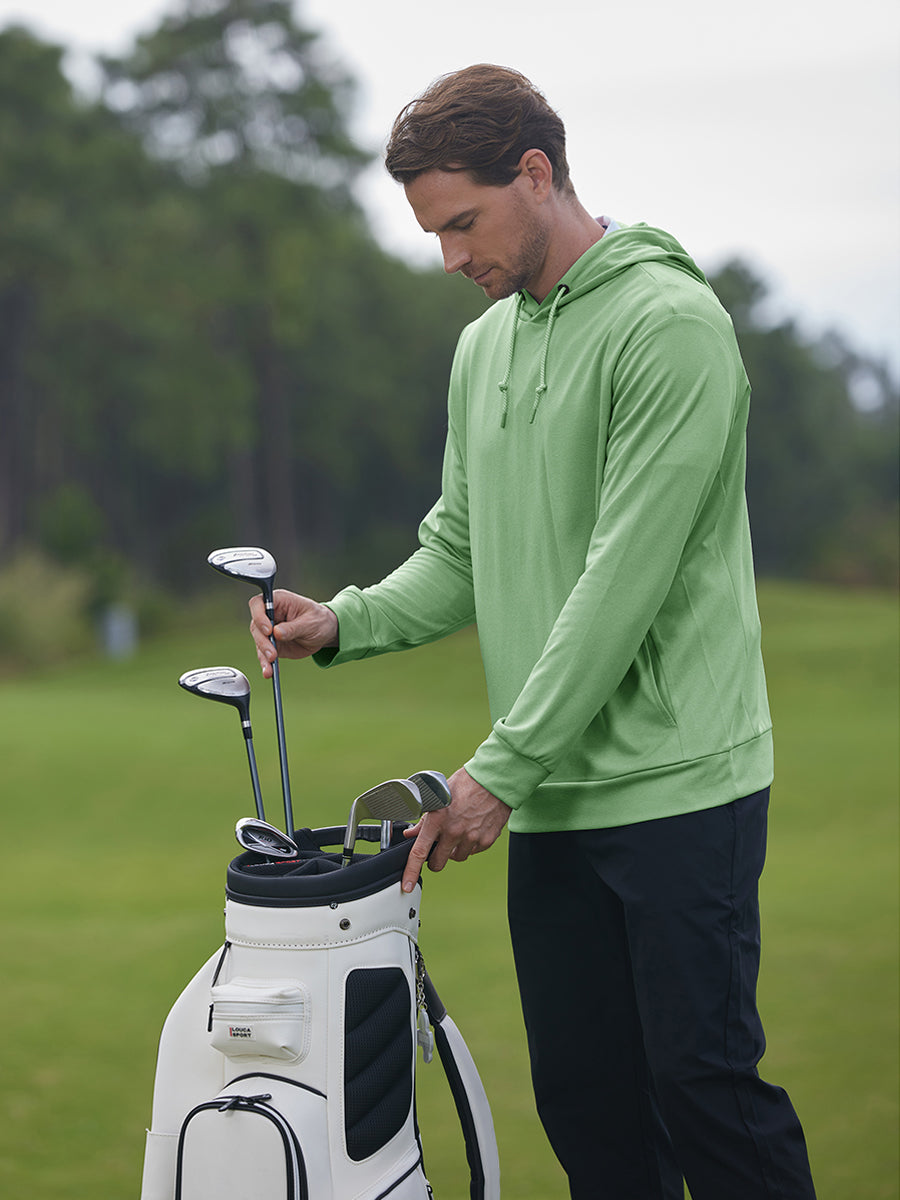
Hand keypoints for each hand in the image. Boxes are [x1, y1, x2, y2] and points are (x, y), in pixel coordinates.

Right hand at [249, 589, 338, 677]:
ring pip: (259, 642)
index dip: (259, 616)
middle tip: (272, 654)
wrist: (326, 634)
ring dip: (263, 656)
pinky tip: (269, 672)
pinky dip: (266, 664)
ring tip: (270, 668)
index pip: (258, 604)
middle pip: (256, 626)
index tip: (268, 630)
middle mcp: (270, 615)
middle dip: (262, 642)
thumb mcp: (311, 622)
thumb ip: (294, 628)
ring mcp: (270, 631)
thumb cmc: (319, 620)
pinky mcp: (272, 645)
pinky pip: (265, 655)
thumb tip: (276, 633)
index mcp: (279, 601)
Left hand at [401, 768, 511, 892]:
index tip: (406, 885)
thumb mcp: (439, 796)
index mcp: (438, 819)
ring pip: (457, 858)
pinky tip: (472, 829)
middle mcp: (454, 831)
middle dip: (434, 859)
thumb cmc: (466, 783)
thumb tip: (411, 833)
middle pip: (438, 863)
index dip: (411, 872)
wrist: (495, 779)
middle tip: (437, 848)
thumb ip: (425, 818)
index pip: (419, 852)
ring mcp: (471, 837)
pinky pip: (473, 852)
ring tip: (458, 831)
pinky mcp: (486, 840)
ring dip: (454, 851)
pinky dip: (470, 845)